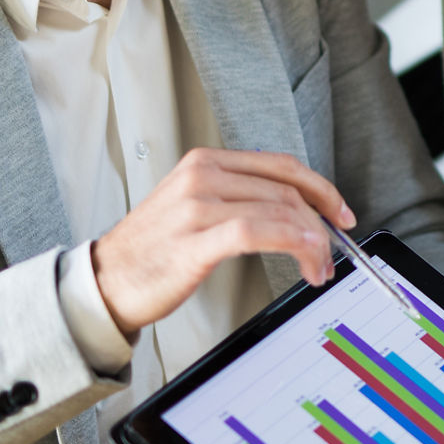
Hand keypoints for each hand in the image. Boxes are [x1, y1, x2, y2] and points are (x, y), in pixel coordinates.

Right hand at [92, 147, 352, 335]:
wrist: (104, 282)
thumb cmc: (151, 251)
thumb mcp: (194, 207)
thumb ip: (238, 198)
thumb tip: (293, 212)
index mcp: (205, 162)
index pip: (281, 165)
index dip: (321, 188)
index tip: (339, 213)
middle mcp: (202, 175)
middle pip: (286, 189)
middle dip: (320, 223)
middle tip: (331, 254)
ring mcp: (197, 205)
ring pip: (278, 209)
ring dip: (311, 242)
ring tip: (318, 268)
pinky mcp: (194, 239)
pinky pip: (256, 231)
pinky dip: (291, 242)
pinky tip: (304, 259)